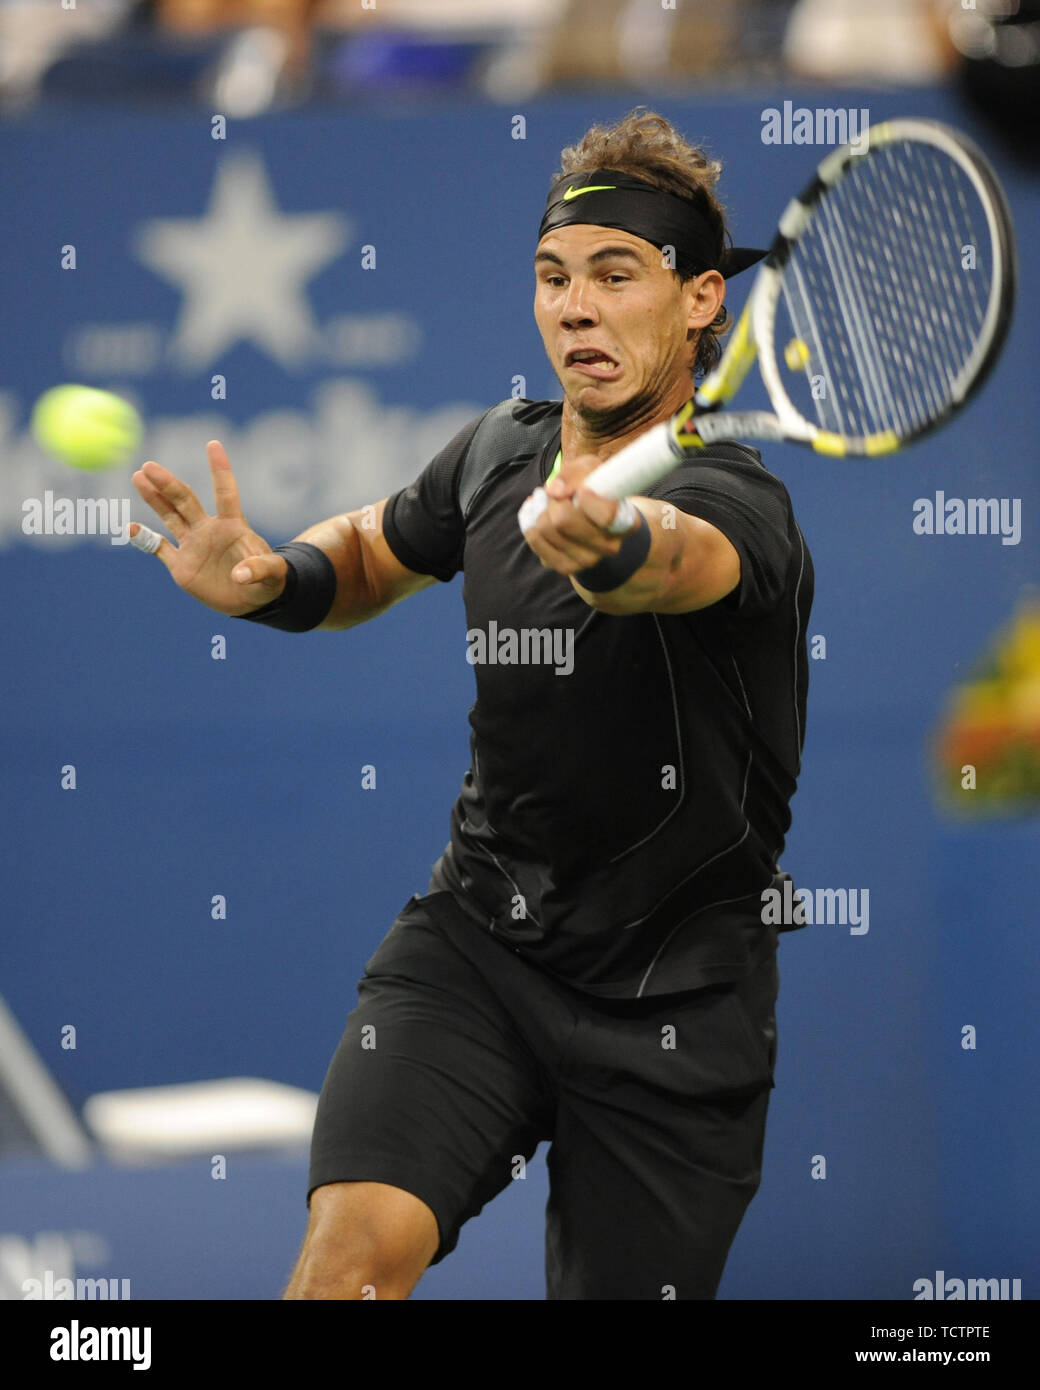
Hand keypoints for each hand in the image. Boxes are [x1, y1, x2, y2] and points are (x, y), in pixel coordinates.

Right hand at [130, 440, 286, 615]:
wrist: (251, 600)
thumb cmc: (266, 581)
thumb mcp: (272, 575)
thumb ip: (259, 570)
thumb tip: (239, 575)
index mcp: (232, 526)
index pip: (225, 492)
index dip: (219, 470)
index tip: (213, 445)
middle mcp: (208, 530)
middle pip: (185, 500)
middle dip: (168, 484)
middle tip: (149, 466)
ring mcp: (193, 545)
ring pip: (169, 516)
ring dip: (154, 498)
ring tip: (138, 477)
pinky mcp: (182, 565)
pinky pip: (159, 549)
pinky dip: (145, 540)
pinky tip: (132, 528)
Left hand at [521, 455, 638, 576]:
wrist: (591, 518)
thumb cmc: (595, 489)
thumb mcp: (592, 470)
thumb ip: (577, 473)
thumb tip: (554, 491)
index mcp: (625, 523)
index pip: (606, 515)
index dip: (587, 497)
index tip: (582, 489)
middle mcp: (609, 547)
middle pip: (564, 520)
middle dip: (556, 500)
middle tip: (560, 495)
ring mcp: (586, 561)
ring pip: (546, 529)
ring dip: (542, 510)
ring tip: (551, 504)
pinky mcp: (564, 566)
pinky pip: (535, 540)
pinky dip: (531, 523)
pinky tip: (540, 516)